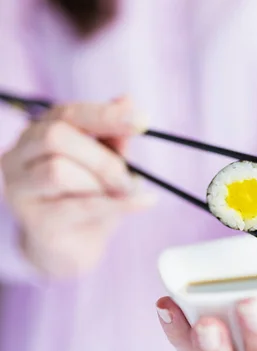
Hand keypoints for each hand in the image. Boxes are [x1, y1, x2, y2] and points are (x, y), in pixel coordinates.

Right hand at [1, 97, 151, 277]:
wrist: (72, 248)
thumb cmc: (87, 197)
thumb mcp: (105, 162)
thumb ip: (113, 136)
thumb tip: (128, 102)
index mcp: (39, 132)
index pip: (68, 113)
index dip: (105, 115)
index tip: (143, 120)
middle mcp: (19, 156)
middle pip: (55, 137)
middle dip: (101, 157)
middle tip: (128, 177)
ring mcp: (20, 190)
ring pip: (58, 171)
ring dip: (100, 183)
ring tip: (119, 195)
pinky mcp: (35, 221)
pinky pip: (78, 207)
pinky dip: (117, 204)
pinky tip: (144, 201)